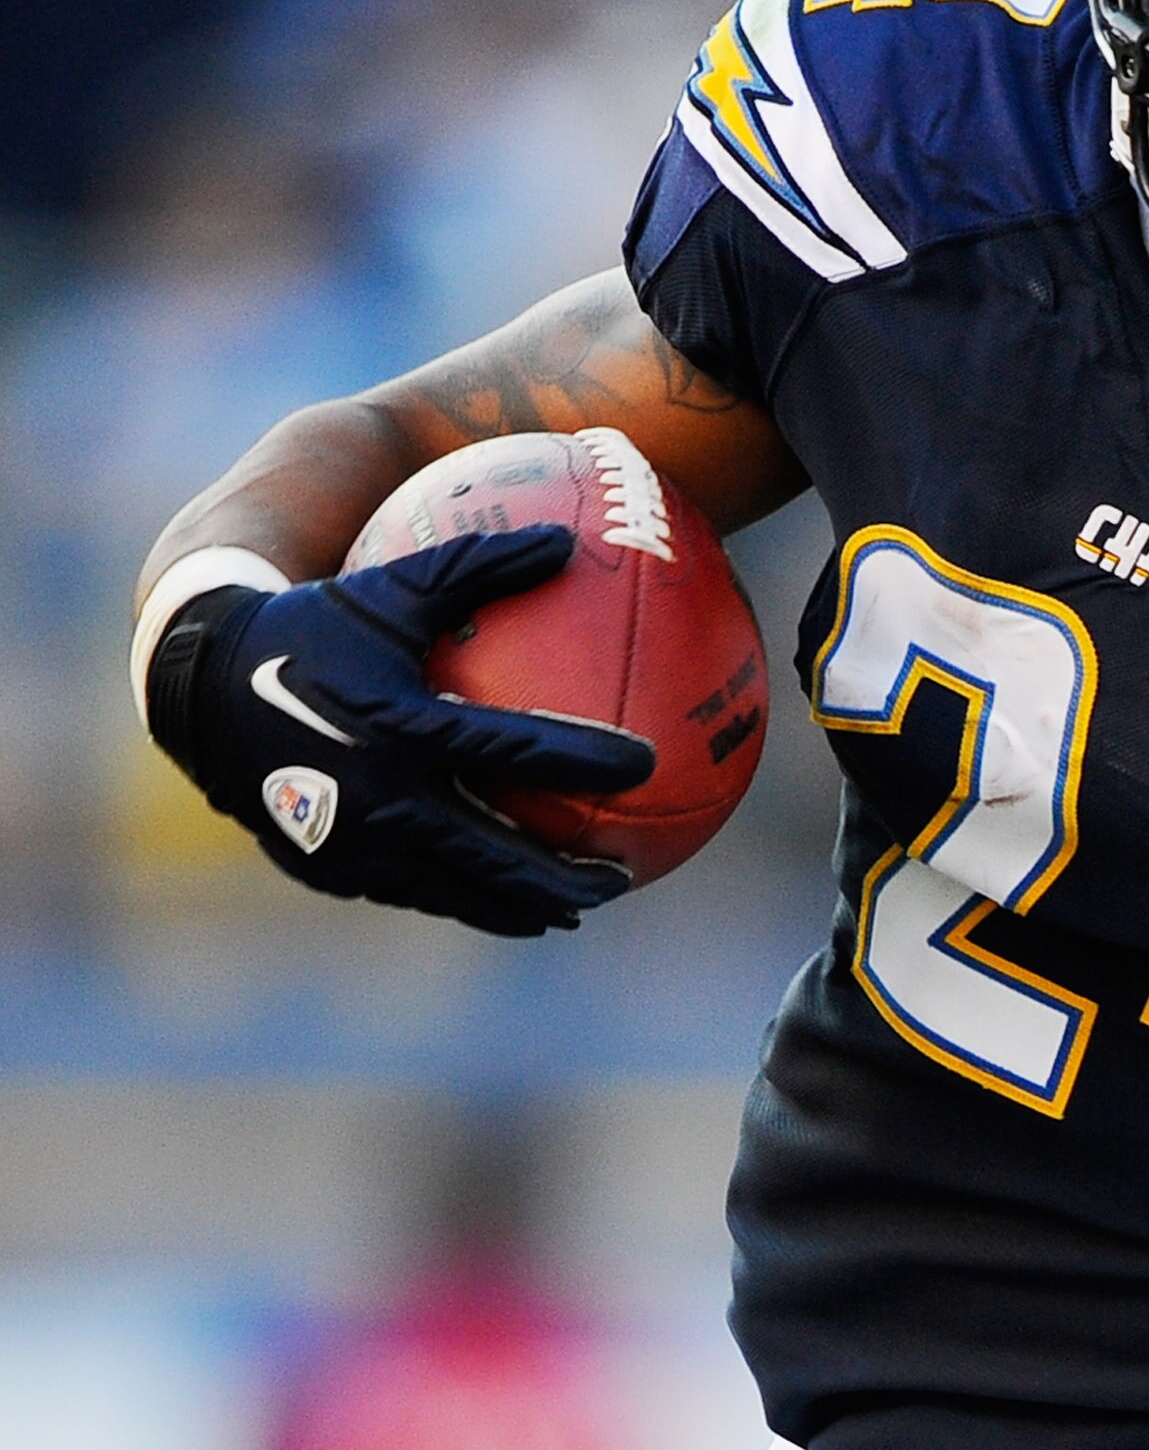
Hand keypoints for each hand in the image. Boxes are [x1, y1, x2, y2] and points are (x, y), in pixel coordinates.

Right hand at [143, 528, 655, 937]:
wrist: (200, 684)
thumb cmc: (312, 624)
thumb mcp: (391, 588)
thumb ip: (478, 565)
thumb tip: (563, 541)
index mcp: (401, 726)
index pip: (515, 751)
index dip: (585, 759)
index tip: (648, 764)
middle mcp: (380, 796)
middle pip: (496, 856)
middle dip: (566, 875)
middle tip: (625, 876)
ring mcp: (354, 844)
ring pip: (459, 892)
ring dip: (523, 905)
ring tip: (576, 908)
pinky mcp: (332, 870)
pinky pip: (417, 892)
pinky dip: (467, 901)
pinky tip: (506, 904)